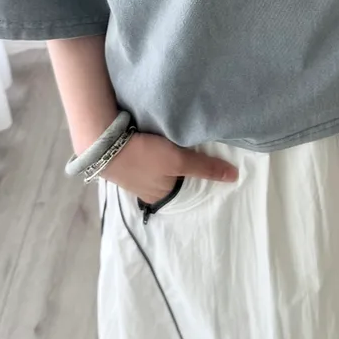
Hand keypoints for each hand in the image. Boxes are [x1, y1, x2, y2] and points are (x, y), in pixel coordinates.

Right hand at [101, 130, 238, 201]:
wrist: (103, 142)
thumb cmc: (144, 157)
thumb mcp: (178, 161)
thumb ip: (205, 167)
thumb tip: (235, 177)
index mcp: (160, 197)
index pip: (186, 191)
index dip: (197, 180)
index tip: (210, 165)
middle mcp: (147, 191)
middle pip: (172, 179)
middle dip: (183, 168)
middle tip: (199, 151)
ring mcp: (134, 176)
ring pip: (159, 168)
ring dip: (168, 158)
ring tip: (181, 144)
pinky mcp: (125, 159)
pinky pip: (147, 157)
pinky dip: (155, 151)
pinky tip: (159, 140)